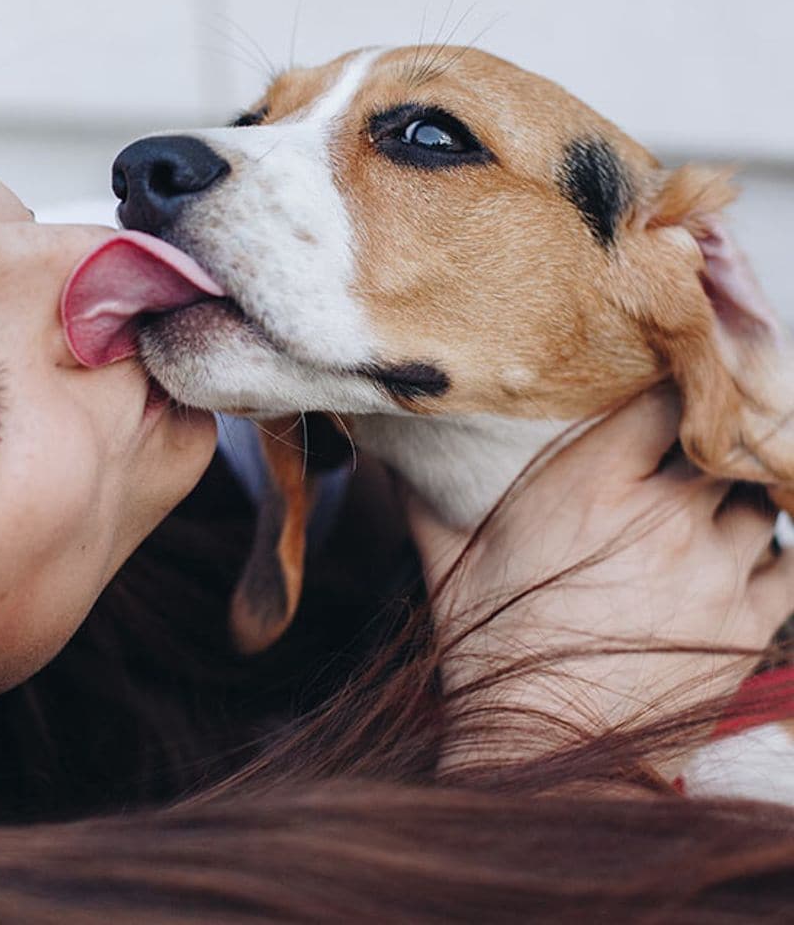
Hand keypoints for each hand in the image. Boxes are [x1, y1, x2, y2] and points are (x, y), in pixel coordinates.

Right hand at [408, 387, 793, 771]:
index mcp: (592, 487)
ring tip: (704, 510)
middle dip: (703, 445)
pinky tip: (744, 552)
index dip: (671, 388)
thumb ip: (425, 492)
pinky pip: (790, 562)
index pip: (665, 399)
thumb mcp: (446, 561)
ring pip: (758, 500)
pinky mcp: (746, 625)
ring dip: (735, 499)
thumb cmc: (487, 649)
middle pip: (719, 446)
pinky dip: (773, 550)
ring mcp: (715, 571)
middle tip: (679, 455)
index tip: (661, 391)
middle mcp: (664, 518)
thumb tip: (385, 443)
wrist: (542, 751)